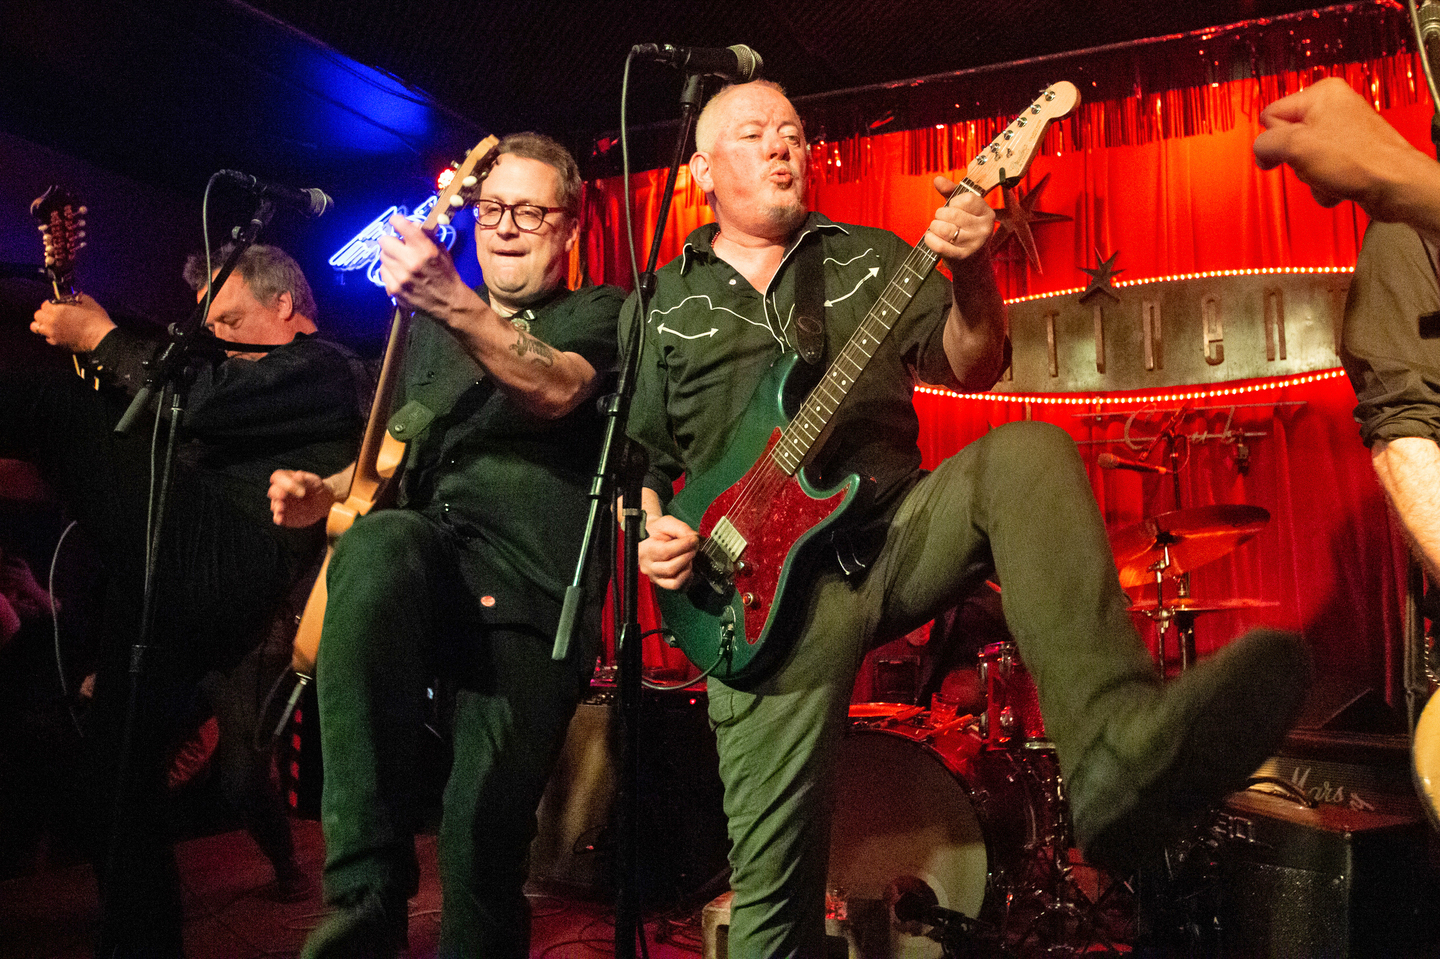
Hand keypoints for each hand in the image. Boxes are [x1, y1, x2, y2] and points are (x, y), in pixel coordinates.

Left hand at [30, 293, 114, 351]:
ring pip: (36, 327)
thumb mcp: (87, 301)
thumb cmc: (96, 319)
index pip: (44, 304)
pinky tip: (60, 333)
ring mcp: (53, 333)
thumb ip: (72, 297)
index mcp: (58, 310)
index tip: (56, 306)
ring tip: (51, 324)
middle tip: (53, 315)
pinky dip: (51, 335)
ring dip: (43, 325)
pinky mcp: (57, 343)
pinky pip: (47, 338)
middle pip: (38, 315)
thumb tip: (65, 297)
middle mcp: (52, 321)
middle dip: (44, 314)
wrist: (102, 338)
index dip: (51, 304)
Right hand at [268, 469, 335, 527]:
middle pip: (273, 491)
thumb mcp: (314, 481)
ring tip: (281, 508)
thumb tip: (297, 475)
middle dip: (277, 493)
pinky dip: (278, 518)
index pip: (278, 477)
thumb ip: (306, 478)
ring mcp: (281, 504)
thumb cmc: (316, 488)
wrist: (322, 502)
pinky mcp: (284, 516)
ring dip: (277, 506)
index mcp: (285, 479)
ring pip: (274, 505)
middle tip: (284, 496)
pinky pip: (278, 518)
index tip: (300, 489)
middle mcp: (280, 491)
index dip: (285, 482)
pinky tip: (280, 519)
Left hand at [377, 214, 473, 317]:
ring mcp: (401, 277)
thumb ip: (426, 236)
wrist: (449, 302)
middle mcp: (412, 262)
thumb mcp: (441, 251)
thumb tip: (412, 225)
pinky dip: (389, 270)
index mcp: (426, 250)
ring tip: (400, 261)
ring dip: (390, 256)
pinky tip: (398, 272)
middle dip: (391, 241)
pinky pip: (382, 271)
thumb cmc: (446, 275)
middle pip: (385, 241)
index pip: (402, 226)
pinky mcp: (395, 289)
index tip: (396, 221)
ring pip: (383, 256)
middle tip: (397, 244)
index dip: (397, 221)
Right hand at [638, 513, 698, 590]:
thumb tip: (694, 538)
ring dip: (687, 569)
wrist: (649, 537)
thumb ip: (681, 529)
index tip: (694, 540)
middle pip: (671, 568)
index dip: (683, 546)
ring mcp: (654, 576)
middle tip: (694, 548)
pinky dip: (686, 579)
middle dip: (687, 557)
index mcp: (645, 550)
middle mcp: (647, 566)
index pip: (665, 552)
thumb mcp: (667, 523)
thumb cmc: (657, 529)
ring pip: (674, 582)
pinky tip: (688, 568)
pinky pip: (676, 587)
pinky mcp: (661, 582)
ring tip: (690, 558)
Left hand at [923, 176, 995, 265]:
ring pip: (945, 229)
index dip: (953, 203)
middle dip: (940, 216)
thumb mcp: (963, 209)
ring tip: (936, 229)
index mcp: (987, 213)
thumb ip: (951, 192)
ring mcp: (974, 243)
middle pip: (952, 214)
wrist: (973, 263)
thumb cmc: (965, 231)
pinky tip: (931, 238)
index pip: (966, 199)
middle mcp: (984, 228)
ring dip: (934, 228)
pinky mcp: (962, 256)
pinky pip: (939, 245)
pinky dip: (930, 240)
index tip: (953, 209)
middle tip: (941, 221)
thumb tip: (937, 179)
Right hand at [1253, 77, 1433, 219]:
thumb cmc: (1359, 160)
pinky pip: (1321, 171)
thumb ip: (1265, 144)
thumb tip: (1260, 151)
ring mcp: (1343, 132)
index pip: (1271, 115)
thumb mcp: (1295, 147)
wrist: (1394, 185)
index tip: (1284, 153)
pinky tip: (1337, 183)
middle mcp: (1334, 108)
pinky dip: (1324, 183)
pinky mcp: (1350, 154)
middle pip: (1287, 139)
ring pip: (1303, 159)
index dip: (1273, 139)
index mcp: (1321, 94)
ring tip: (1328, 174)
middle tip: (1312, 163)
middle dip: (1296, 160)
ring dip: (1310, 176)